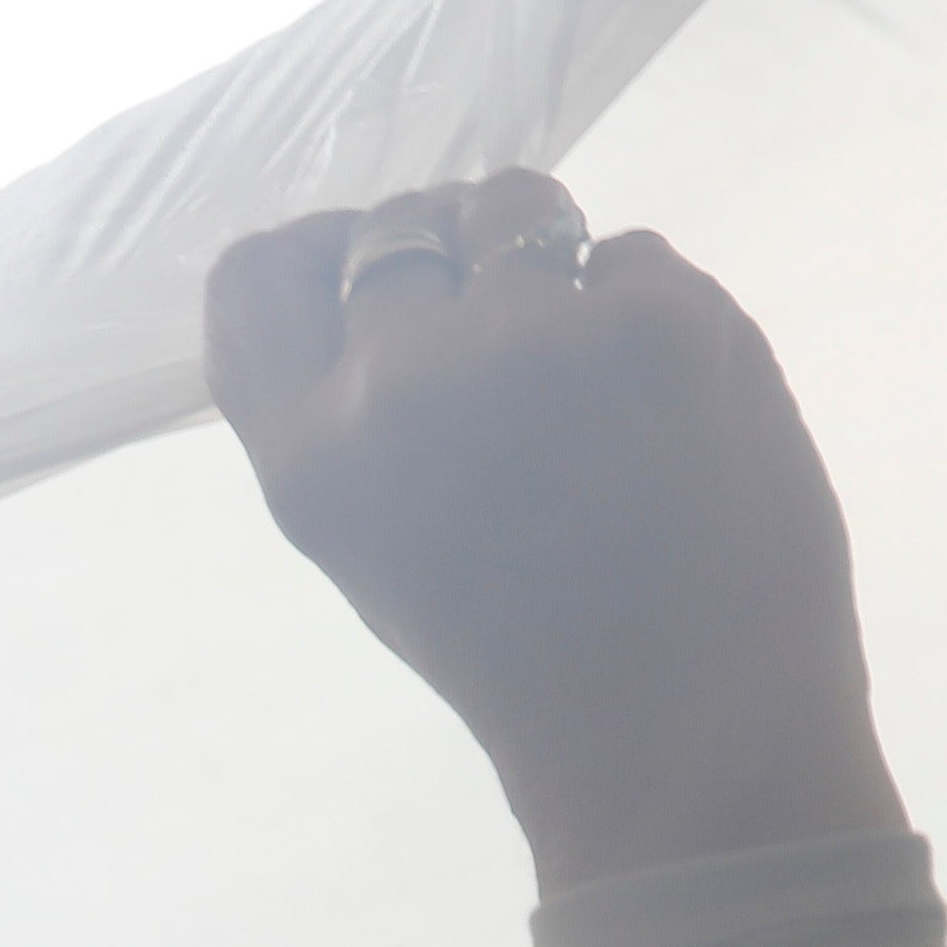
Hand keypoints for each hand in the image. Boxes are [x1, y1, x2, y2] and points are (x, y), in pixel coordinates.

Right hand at [200, 172, 898, 891]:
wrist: (691, 736)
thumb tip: (371, 269)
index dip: (319, 253)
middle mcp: (401, 381)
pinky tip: (668, 410)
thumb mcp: (371, 547)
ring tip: (592, 366)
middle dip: (454, 262)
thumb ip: (343, 415)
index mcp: (311, 457)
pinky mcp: (662, 317)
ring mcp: (535, 337)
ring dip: (548, 258)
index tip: (377, 277)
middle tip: (515, 346)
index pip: (255, 277)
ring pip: (519, 209)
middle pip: (397, 226)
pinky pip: (637, 254)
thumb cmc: (526, 656)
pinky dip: (652, 311)